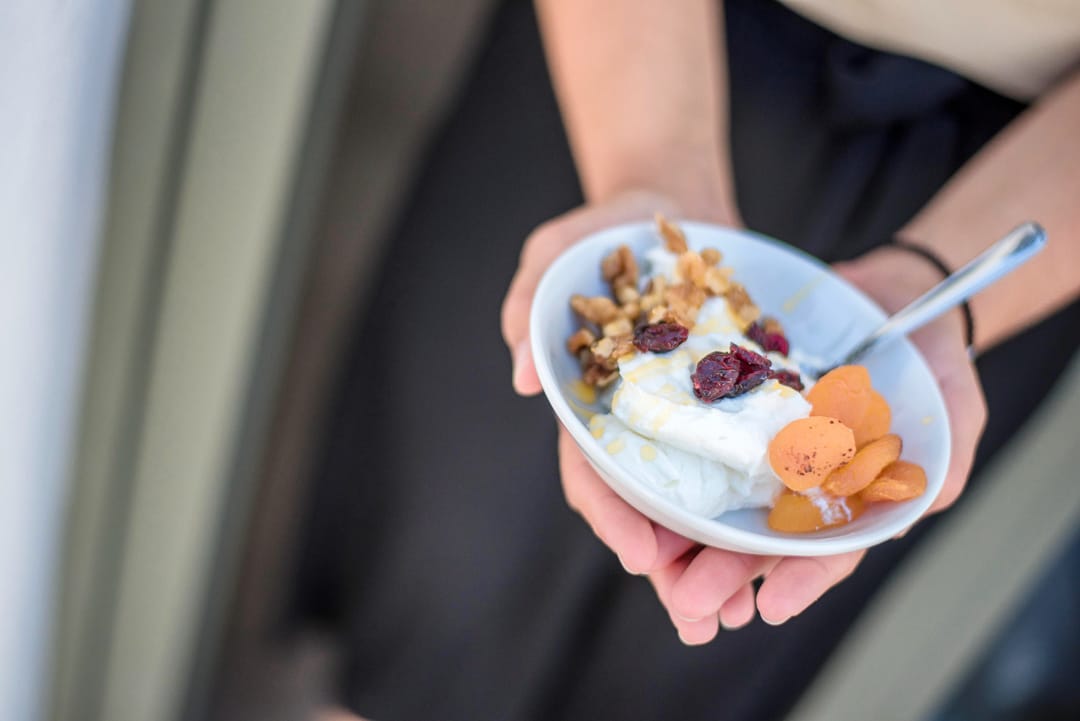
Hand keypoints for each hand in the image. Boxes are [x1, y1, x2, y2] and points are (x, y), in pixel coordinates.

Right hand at [502, 201, 984, 642]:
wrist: (670, 208)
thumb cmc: (600, 229)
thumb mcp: (555, 253)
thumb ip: (531, 303)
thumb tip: (523, 377)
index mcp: (591, 403)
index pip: (592, 474)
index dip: (614, 518)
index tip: (643, 558)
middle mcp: (640, 422)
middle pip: (650, 506)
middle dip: (671, 566)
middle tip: (700, 618)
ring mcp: (689, 415)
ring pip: (701, 498)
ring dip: (718, 556)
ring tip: (746, 607)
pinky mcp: (734, 399)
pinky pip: (749, 457)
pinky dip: (762, 501)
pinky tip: (791, 538)